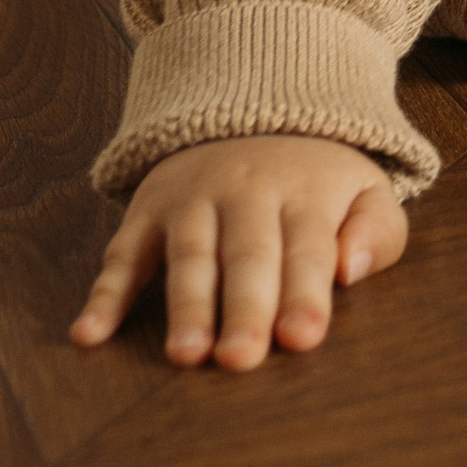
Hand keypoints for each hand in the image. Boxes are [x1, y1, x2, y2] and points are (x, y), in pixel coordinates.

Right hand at [70, 135, 407, 369]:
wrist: (254, 107)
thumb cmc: (316, 180)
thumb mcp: (365, 190)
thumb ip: (378, 231)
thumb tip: (354, 269)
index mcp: (306, 193)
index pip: (307, 249)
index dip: (306, 294)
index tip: (303, 337)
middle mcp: (247, 193)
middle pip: (247, 255)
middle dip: (244, 307)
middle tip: (241, 359)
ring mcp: (193, 200)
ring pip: (189, 254)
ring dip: (185, 305)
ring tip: (185, 356)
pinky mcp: (148, 210)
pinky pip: (123, 253)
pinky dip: (103, 294)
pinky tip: (89, 335)